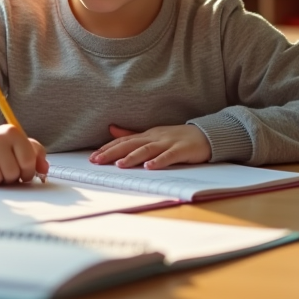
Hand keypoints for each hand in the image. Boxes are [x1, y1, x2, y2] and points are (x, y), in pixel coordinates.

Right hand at [0, 124, 48, 184]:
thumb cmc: (3, 151)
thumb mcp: (22, 148)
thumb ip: (37, 156)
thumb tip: (44, 169)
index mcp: (13, 132)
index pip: (28, 160)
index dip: (29, 171)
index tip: (25, 172)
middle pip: (15, 171)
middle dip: (14, 176)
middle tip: (8, 169)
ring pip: (4, 177)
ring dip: (3, 179)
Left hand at [90, 123, 211, 168]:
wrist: (206, 134)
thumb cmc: (178, 138)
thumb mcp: (153, 135)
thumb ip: (132, 134)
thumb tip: (111, 130)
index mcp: (147, 135)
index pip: (123, 141)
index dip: (108, 148)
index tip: (92, 157)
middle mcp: (155, 137)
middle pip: (130, 144)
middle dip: (112, 153)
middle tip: (96, 161)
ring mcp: (169, 142)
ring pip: (147, 149)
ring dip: (132, 157)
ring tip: (119, 165)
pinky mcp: (182, 150)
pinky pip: (169, 156)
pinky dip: (159, 161)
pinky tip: (149, 167)